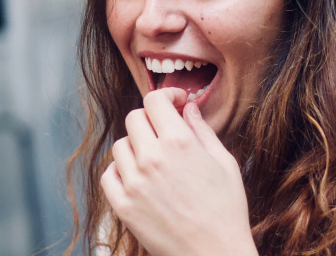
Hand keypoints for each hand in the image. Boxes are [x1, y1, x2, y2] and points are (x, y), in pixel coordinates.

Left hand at [100, 88, 257, 255]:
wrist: (215, 255)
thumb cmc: (226, 210)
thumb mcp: (225, 163)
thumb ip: (203, 130)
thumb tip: (188, 108)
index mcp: (179, 142)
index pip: (155, 100)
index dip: (166, 95)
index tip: (175, 102)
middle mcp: (152, 157)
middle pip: (135, 118)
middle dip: (151, 119)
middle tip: (165, 131)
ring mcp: (134, 182)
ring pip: (120, 145)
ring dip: (135, 145)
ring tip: (153, 158)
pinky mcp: (123, 206)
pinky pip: (109, 175)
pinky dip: (120, 171)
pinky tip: (138, 177)